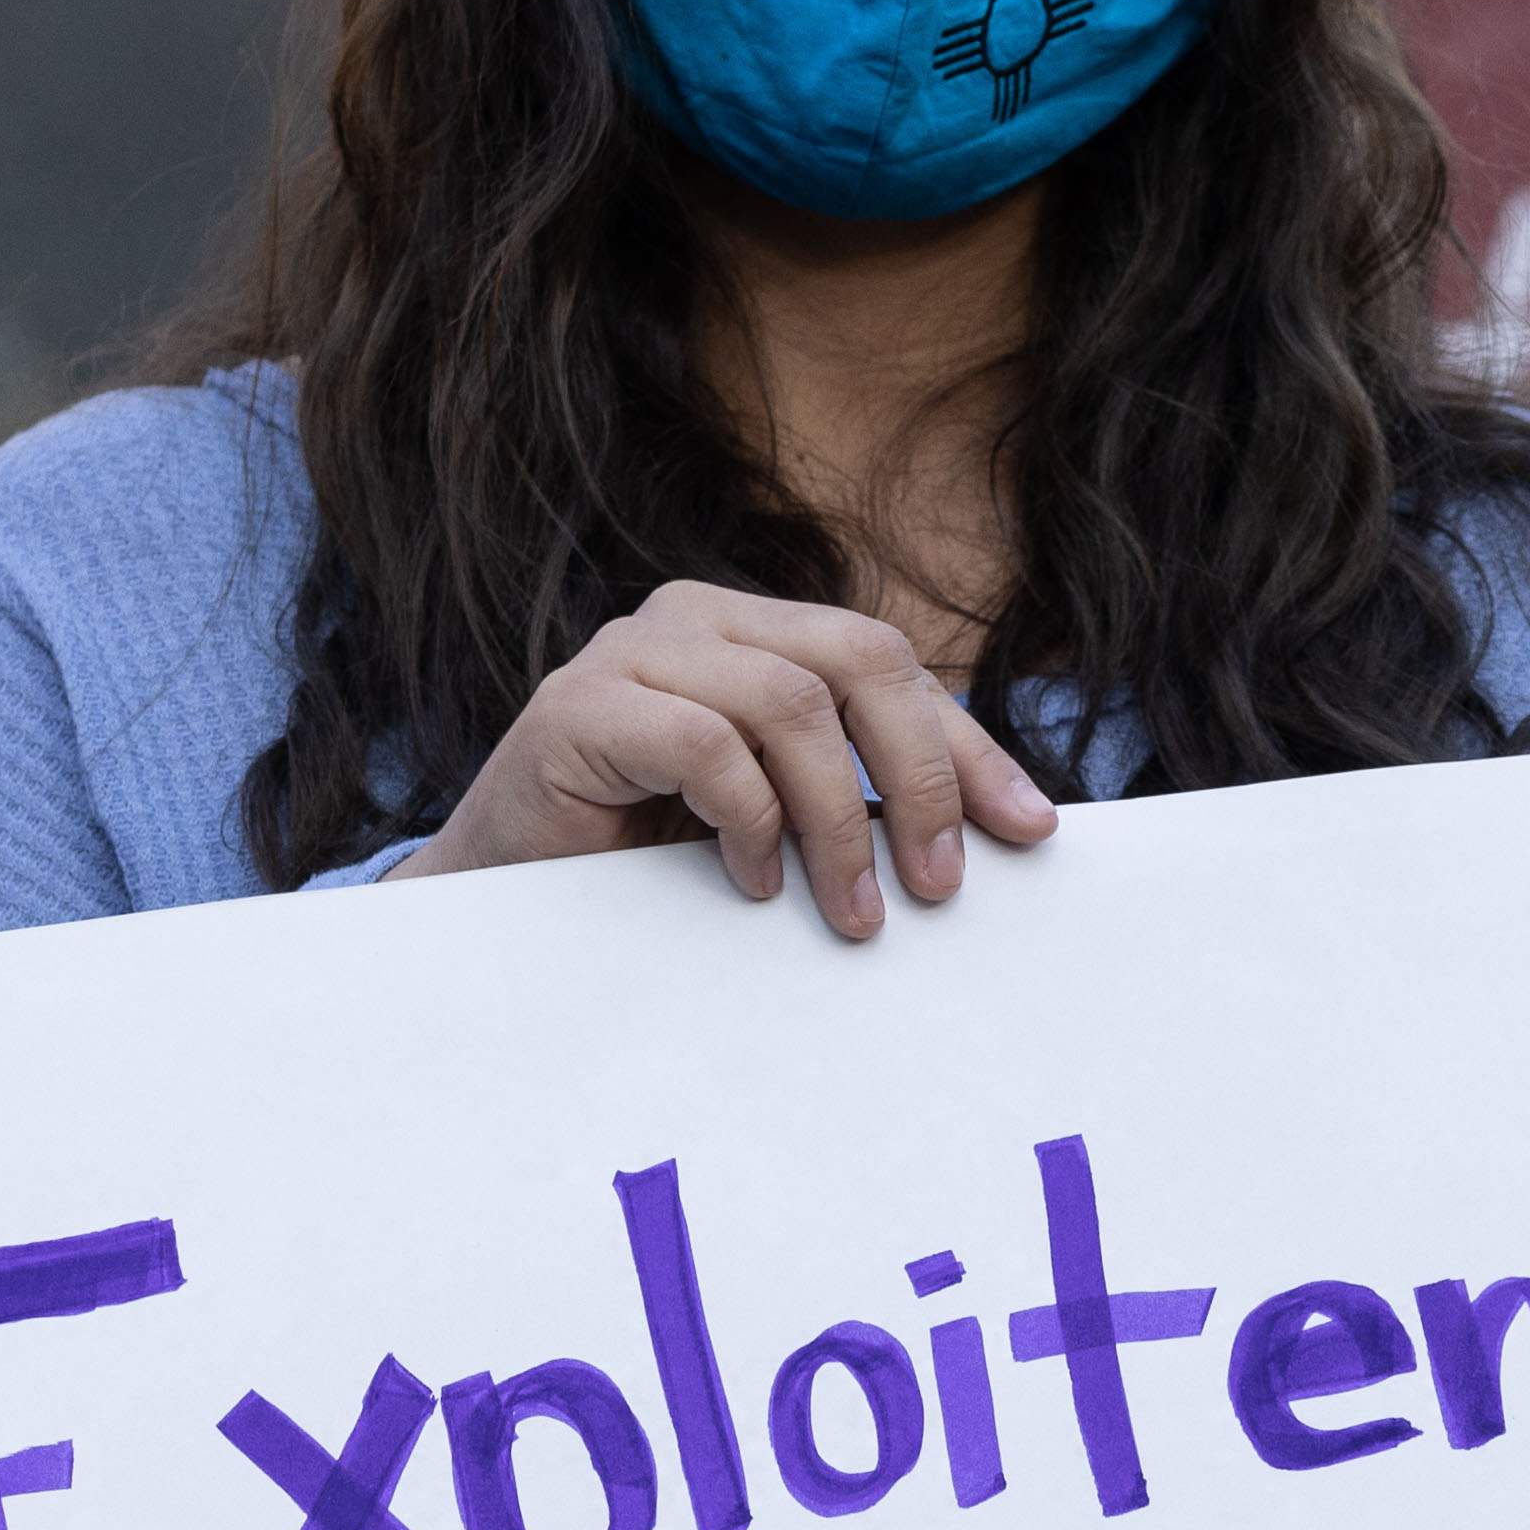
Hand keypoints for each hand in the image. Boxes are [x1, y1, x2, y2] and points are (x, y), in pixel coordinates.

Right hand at [409, 581, 1056, 941]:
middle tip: (935, 883)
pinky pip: (705, 747)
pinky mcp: (578, 707)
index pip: (888, 663)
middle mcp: (696, 618)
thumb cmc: (645, 860)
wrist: (501, 896)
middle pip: (856, 656)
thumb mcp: (774, 818)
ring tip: (846, 910)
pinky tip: (749, 882)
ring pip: (789, 703)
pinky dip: (748, 822)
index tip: (1029, 830)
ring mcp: (632, 651)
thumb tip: (999, 827)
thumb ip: (853, 793)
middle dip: (919, 774)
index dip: (967, 746)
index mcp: (751, 630)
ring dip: (836, 820)